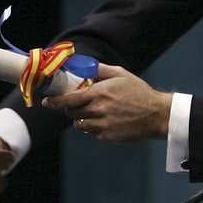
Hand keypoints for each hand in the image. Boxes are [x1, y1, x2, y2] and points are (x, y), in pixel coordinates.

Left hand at [41, 63, 172, 141]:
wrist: (156, 114)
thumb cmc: (139, 92)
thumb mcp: (121, 74)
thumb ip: (100, 69)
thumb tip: (84, 65)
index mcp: (99, 94)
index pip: (69, 99)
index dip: (55, 102)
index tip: (47, 102)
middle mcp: (98, 110)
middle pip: (72, 113)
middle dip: (70, 109)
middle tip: (76, 105)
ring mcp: (102, 126)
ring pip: (80, 125)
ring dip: (81, 119)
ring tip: (93, 113)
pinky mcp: (108, 137)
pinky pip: (92, 133)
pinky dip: (94, 127)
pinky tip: (105, 121)